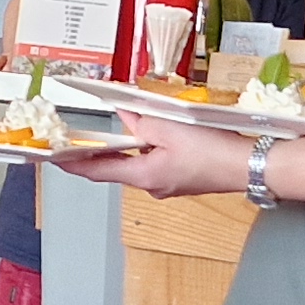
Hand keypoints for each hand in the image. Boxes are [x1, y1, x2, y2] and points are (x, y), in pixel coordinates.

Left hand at [48, 117, 251, 196]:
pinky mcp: (182, 180)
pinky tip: (157, 135)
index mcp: (143, 175)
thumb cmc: (211, 151)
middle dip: (103, 152)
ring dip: (132, 147)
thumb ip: (142, 122)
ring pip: (140, 163)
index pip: (97, 171)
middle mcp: (151, 185)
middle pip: (118, 167)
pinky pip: (158, 163)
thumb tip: (128, 118)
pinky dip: (151, 149)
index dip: (74, 165)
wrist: (248, 165)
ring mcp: (167, 185)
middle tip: (83, 140)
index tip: (56, 160)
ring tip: (127, 127)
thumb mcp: (169, 127)